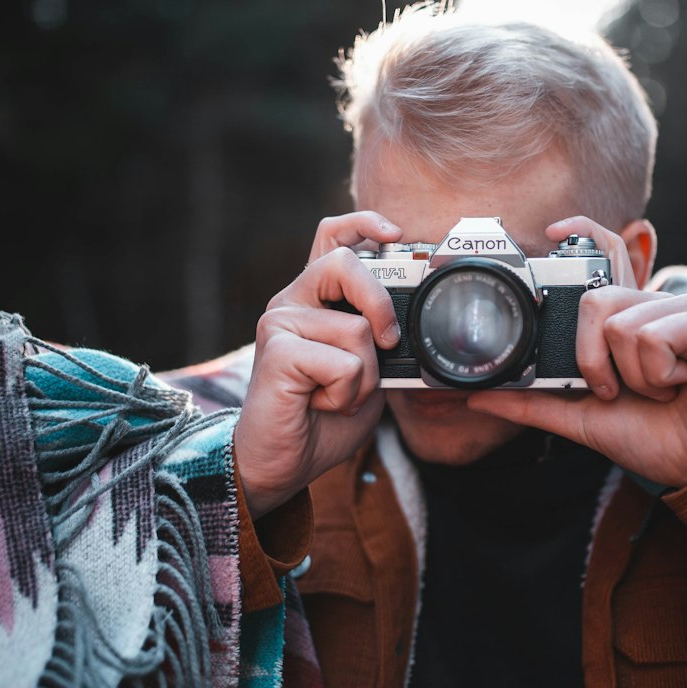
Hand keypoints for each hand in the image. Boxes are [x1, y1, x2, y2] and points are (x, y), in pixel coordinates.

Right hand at [233, 211, 402, 517]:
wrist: (284, 462)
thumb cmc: (323, 418)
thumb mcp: (367, 372)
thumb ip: (381, 342)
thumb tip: (408, 325)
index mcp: (314, 300)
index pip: (333, 238)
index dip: (364, 225)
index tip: (394, 235)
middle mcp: (293, 302)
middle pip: (344, 265)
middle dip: (380, 304)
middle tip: (387, 343)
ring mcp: (280, 323)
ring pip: (356, 329)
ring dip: (365, 376)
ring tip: (337, 395)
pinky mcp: (277, 352)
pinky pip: (343, 363)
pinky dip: (347, 394)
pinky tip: (320, 404)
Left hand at [468, 216, 686, 487]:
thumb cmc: (655, 436)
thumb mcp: (581, 418)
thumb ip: (534, 403)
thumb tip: (477, 400)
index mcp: (629, 318)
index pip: (605, 254)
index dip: (581, 233)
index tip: (549, 232)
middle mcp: (654, 305)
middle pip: (594, 302)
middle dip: (593, 361)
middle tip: (619, 390)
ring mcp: (684, 308)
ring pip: (621, 327)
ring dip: (633, 378)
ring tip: (662, 390)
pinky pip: (652, 338)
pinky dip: (659, 377)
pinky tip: (683, 384)